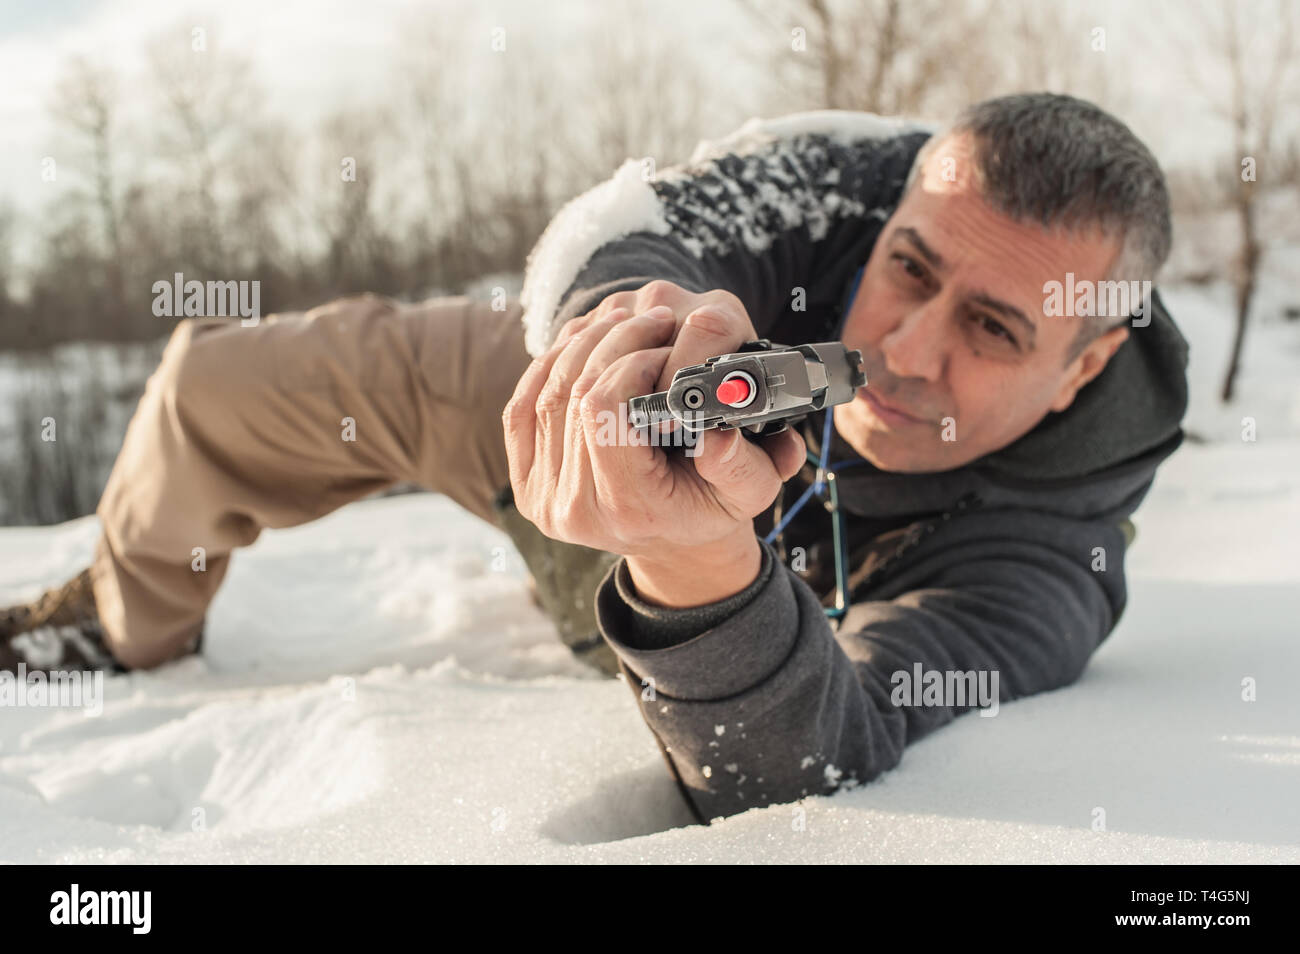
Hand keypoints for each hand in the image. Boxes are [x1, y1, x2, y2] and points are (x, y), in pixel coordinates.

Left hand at [503, 291, 805, 606]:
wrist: (674, 543)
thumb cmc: (713, 507)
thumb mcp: (749, 491)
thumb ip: (740, 465)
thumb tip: (717, 434)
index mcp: (631, 508)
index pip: (604, 408)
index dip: (630, 362)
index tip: (664, 344)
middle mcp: (578, 510)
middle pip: (574, 394)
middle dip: (613, 344)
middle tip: (651, 322)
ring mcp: (545, 501)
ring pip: (547, 393)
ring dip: (583, 345)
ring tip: (623, 323)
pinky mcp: (527, 487)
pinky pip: (521, 409)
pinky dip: (548, 366)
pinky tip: (581, 342)